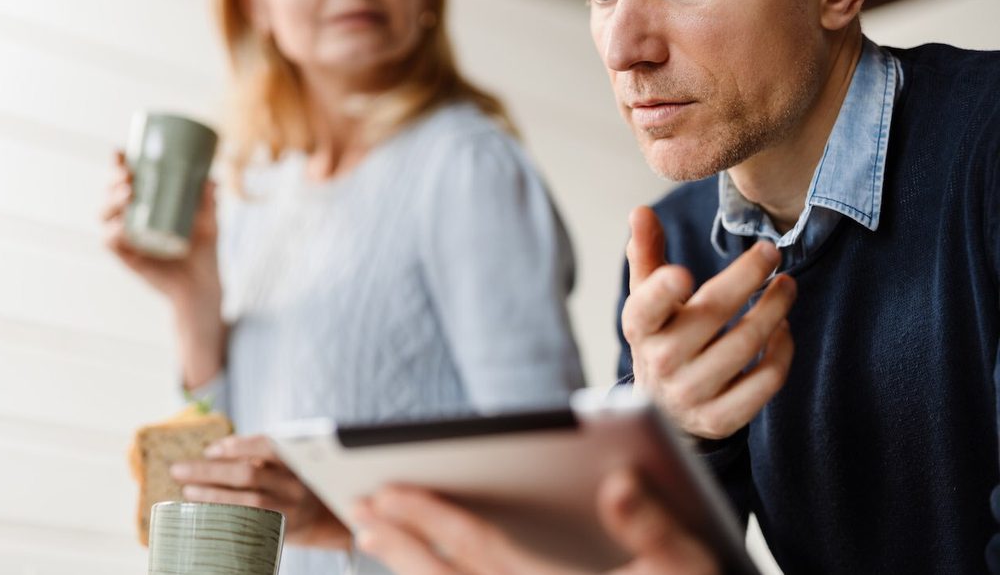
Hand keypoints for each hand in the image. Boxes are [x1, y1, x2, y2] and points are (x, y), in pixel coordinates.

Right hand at [100, 150, 219, 302]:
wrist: (203, 285)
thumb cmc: (203, 250)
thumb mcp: (210, 221)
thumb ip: (208, 201)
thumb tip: (212, 180)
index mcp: (147, 204)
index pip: (126, 179)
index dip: (118, 164)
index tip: (120, 152)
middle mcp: (132, 218)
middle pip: (110, 193)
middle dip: (113, 180)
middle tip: (128, 176)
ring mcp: (128, 237)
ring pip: (105, 215)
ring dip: (111, 201)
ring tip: (128, 194)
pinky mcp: (127, 258)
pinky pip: (111, 243)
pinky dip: (112, 232)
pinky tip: (120, 226)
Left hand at [169, 435, 352, 550]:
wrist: (324, 519)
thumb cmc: (292, 484)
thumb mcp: (285, 465)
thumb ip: (260, 457)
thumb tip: (212, 452)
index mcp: (295, 459)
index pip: (267, 446)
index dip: (237, 445)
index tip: (211, 448)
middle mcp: (294, 484)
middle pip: (249, 474)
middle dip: (210, 471)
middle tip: (179, 469)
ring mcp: (289, 509)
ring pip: (246, 501)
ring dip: (212, 495)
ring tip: (187, 491)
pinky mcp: (281, 530)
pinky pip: (248, 522)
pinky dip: (224, 515)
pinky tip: (205, 512)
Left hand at [353, 468, 717, 574]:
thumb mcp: (689, 565)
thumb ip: (653, 526)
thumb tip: (616, 481)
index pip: (481, 548)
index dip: (432, 517)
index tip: (387, 490)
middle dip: (402, 543)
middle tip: (358, 512)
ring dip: (408, 568)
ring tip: (371, 538)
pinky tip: (421, 569)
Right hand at [622, 206, 795, 439]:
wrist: (663, 409)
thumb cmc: (661, 337)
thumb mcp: (646, 298)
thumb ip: (646, 253)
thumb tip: (640, 211)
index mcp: (640, 329)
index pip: (644, 309)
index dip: (660, 292)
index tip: (682, 273)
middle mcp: (661, 363)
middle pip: (712, 315)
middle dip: (747, 278)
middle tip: (771, 252)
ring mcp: (691, 393)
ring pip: (746, 344)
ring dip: (774, 309)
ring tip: (786, 287)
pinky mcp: (720, 417)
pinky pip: (765, 380)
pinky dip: (782, 351)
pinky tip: (783, 329)